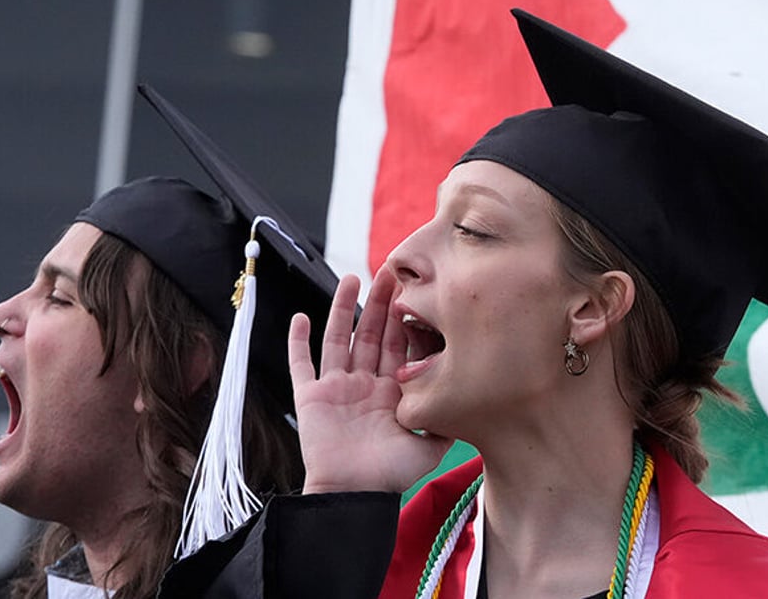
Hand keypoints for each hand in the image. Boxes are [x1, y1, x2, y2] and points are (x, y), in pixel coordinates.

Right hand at [289, 266, 452, 493]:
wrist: (352, 495)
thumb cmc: (389, 476)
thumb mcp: (429, 447)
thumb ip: (446, 421)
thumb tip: (469, 398)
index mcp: (391, 391)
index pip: (399, 345)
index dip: (405, 318)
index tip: (414, 290)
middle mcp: (364, 384)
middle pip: (372, 333)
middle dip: (380, 303)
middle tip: (389, 271)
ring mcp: (336, 388)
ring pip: (339, 338)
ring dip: (342, 309)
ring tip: (352, 279)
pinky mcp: (310, 396)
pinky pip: (301, 364)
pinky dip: (298, 342)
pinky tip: (300, 318)